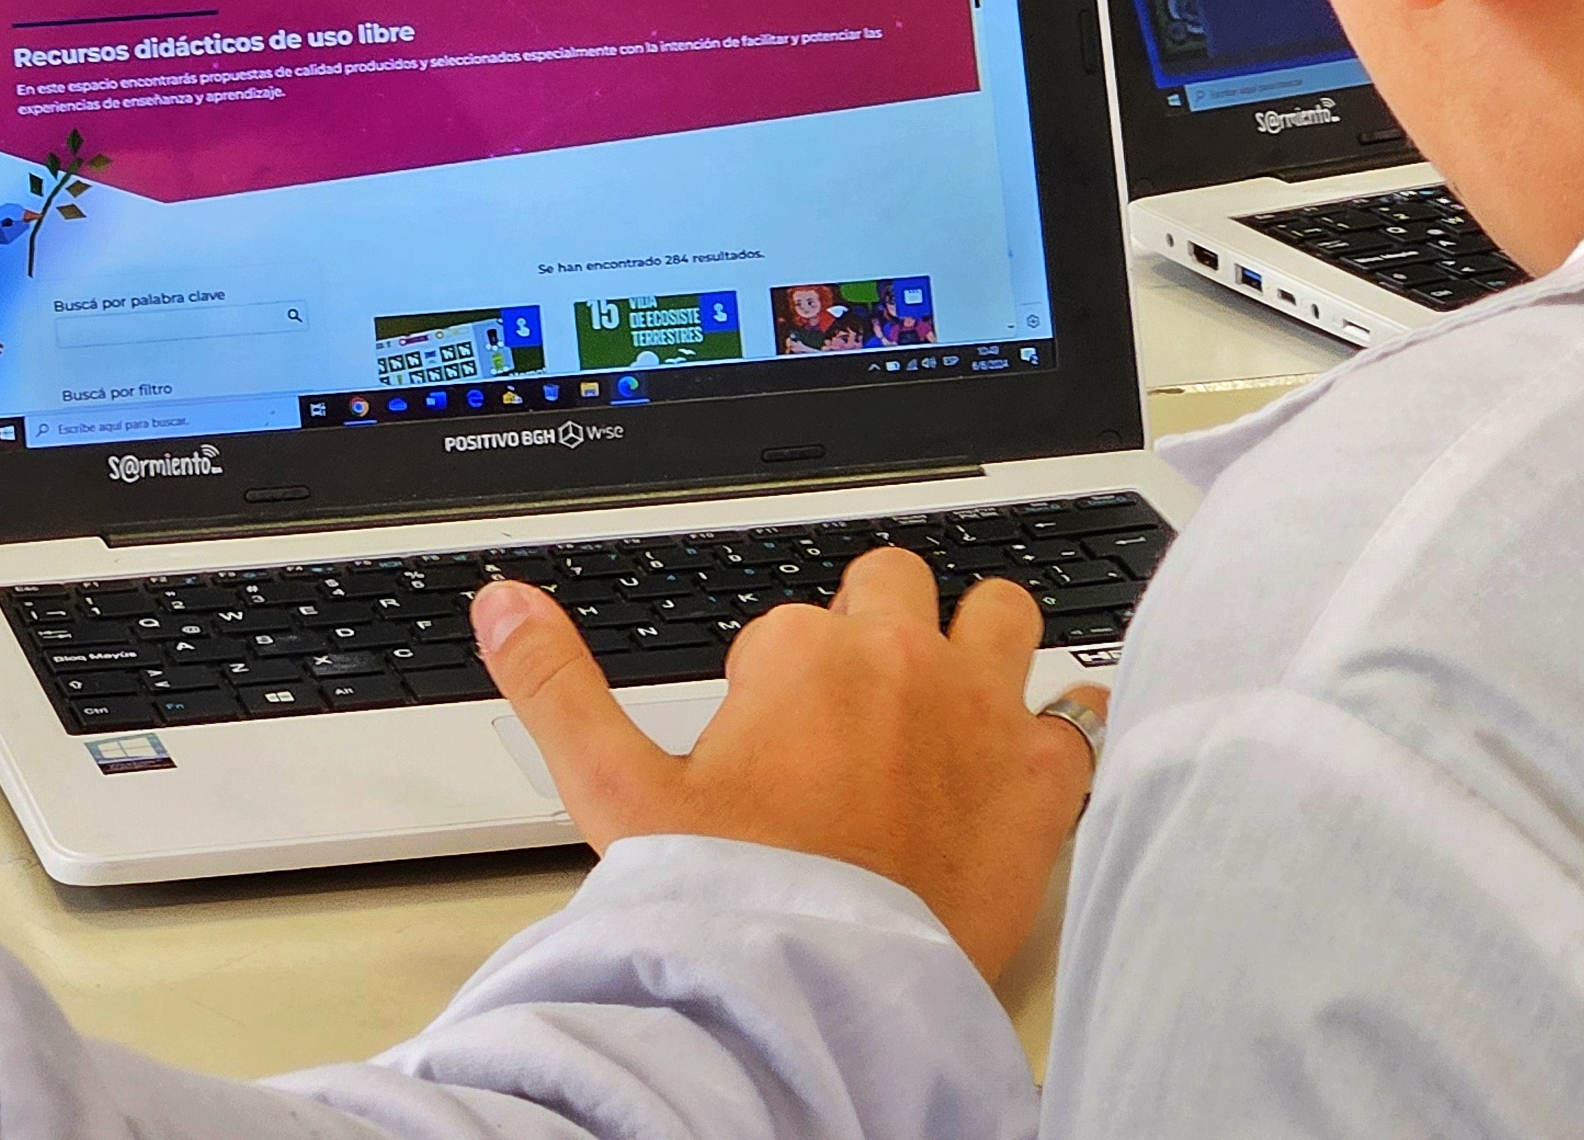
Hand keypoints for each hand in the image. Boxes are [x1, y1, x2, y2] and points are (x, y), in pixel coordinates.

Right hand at [474, 548, 1106, 979]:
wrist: (818, 996)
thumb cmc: (726, 904)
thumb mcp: (614, 792)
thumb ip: (555, 683)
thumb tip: (502, 599)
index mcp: (801, 652)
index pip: (791, 623)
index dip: (775, 677)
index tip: (770, 739)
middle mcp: (901, 660)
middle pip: (896, 585)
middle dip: (876, 629)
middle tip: (854, 711)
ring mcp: (983, 712)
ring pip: (999, 614)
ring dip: (977, 643)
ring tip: (948, 704)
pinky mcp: (1044, 777)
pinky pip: (1081, 708)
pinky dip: (1063, 722)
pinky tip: (1039, 746)